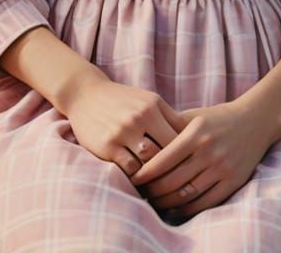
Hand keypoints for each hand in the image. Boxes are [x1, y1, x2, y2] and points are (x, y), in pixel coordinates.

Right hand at [61, 76, 186, 179]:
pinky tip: (141, 181)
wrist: (86, 94)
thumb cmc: (123, 100)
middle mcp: (139, 117)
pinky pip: (129, 169)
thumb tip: (194, 139)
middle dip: (174, 168)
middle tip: (181, 182)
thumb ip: (168, 117)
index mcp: (153, 105)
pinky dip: (137, 177)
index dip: (187, 153)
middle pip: (167, 151)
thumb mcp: (147, 100)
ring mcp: (123, 132)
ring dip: (156, 176)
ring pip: (149, 163)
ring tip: (163, 186)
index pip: (179, 135)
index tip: (192, 166)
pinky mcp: (108, 146)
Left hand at [131, 102, 271, 216]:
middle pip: (173, 180)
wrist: (255, 120)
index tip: (134, 178)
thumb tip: (143, 143)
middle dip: (153, 191)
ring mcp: (222, 168)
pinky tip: (175, 209)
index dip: (146, 173)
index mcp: (196, 133)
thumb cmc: (217, 118)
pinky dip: (187, 209)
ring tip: (154, 202)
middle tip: (142, 193)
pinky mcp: (233, 181)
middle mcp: (209, 151)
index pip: (164, 159)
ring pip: (187, 194)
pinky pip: (206, 202)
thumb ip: (171, 127)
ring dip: (167, 203)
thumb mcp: (194, 115)